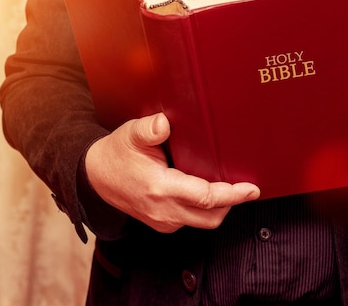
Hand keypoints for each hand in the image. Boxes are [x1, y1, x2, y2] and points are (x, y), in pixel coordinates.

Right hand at [84, 112, 259, 232]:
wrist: (95, 178)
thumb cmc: (117, 154)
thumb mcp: (130, 135)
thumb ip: (148, 129)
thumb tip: (163, 122)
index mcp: (160, 188)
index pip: (205, 197)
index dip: (233, 194)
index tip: (252, 189)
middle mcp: (163, 210)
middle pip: (211, 216)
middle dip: (233, 203)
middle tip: (248, 187)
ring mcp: (163, 221)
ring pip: (204, 222)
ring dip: (221, 208)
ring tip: (232, 189)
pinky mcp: (163, 224)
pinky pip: (192, 221)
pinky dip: (206, 210)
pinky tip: (211, 194)